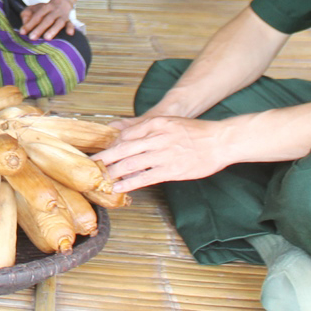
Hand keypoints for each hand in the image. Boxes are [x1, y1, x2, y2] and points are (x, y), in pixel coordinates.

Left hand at [19, 0, 75, 39]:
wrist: (63, 2)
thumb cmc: (44, 10)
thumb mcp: (34, 8)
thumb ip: (27, 14)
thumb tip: (25, 23)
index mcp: (44, 8)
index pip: (36, 16)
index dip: (29, 24)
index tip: (22, 32)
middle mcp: (54, 11)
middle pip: (46, 20)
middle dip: (39, 29)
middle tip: (32, 38)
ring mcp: (63, 16)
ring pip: (58, 23)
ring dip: (53, 30)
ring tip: (47, 38)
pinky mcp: (70, 20)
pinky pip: (71, 24)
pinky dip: (70, 28)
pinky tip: (69, 34)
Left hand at [91, 114, 229, 193]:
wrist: (220, 141)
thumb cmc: (194, 132)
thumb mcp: (168, 122)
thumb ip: (146, 127)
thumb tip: (123, 131)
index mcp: (155, 123)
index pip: (125, 134)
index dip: (110, 145)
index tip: (99, 152)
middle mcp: (157, 137)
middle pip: (123, 149)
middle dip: (105, 159)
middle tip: (91, 166)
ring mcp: (163, 154)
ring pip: (131, 164)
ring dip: (113, 173)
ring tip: (100, 179)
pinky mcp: (171, 170)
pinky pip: (146, 177)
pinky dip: (130, 183)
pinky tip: (119, 187)